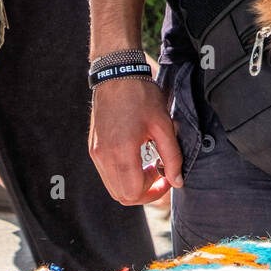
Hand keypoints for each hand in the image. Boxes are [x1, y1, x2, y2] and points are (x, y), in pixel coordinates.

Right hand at [89, 77, 183, 204]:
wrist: (117, 74)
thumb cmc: (141, 96)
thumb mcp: (163, 124)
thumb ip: (172, 156)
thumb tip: (177, 181)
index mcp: (121, 151)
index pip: (133, 193)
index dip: (153, 192)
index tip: (167, 178)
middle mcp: (104, 157)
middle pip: (122, 196)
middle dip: (144, 192)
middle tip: (160, 175)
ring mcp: (96, 153)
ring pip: (113, 188)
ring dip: (132, 186)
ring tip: (149, 166)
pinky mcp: (93, 148)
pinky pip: (107, 175)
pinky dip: (122, 176)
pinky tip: (136, 159)